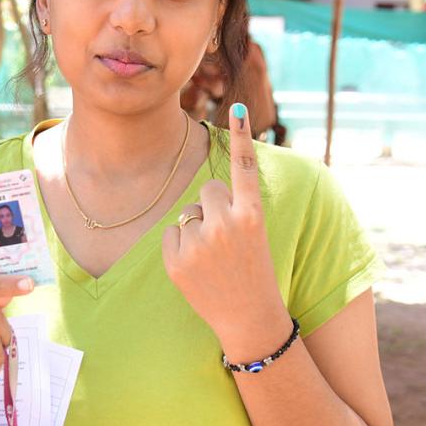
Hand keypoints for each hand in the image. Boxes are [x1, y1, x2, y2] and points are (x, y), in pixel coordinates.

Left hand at [161, 104, 289, 355]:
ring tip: (213, 258)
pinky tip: (196, 268)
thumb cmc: (252, 272)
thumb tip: (208, 188)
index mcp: (253, 216)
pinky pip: (170, 234)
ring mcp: (200, 243)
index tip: (239, 107)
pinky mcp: (176, 260)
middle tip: (227, 238)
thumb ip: (235, 209)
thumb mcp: (254, 235)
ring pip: (188, 212)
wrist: (250, 319)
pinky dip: (179, 248)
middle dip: (213, 206)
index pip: (244, 168)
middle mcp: (226, 225)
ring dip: (196, 228)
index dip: (241, 136)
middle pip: (207, 189)